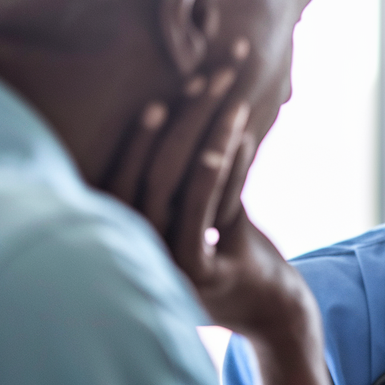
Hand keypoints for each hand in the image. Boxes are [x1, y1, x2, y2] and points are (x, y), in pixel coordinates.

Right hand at [102, 43, 313, 339]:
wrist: (268, 309)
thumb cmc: (225, 251)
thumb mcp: (189, 217)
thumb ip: (169, 181)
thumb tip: (174, 108)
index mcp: (122, 235)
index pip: (116, 178)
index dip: (137, 137)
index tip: (159, 94)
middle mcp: (138, 253)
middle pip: (154, 176)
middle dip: (183, 120)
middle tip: (207, 76)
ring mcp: (170, 268)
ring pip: (185, 191)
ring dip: (210, 135)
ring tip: (230, 96)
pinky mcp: (208, 276)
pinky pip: (218, 211)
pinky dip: (232, 169)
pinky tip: (246, 135)